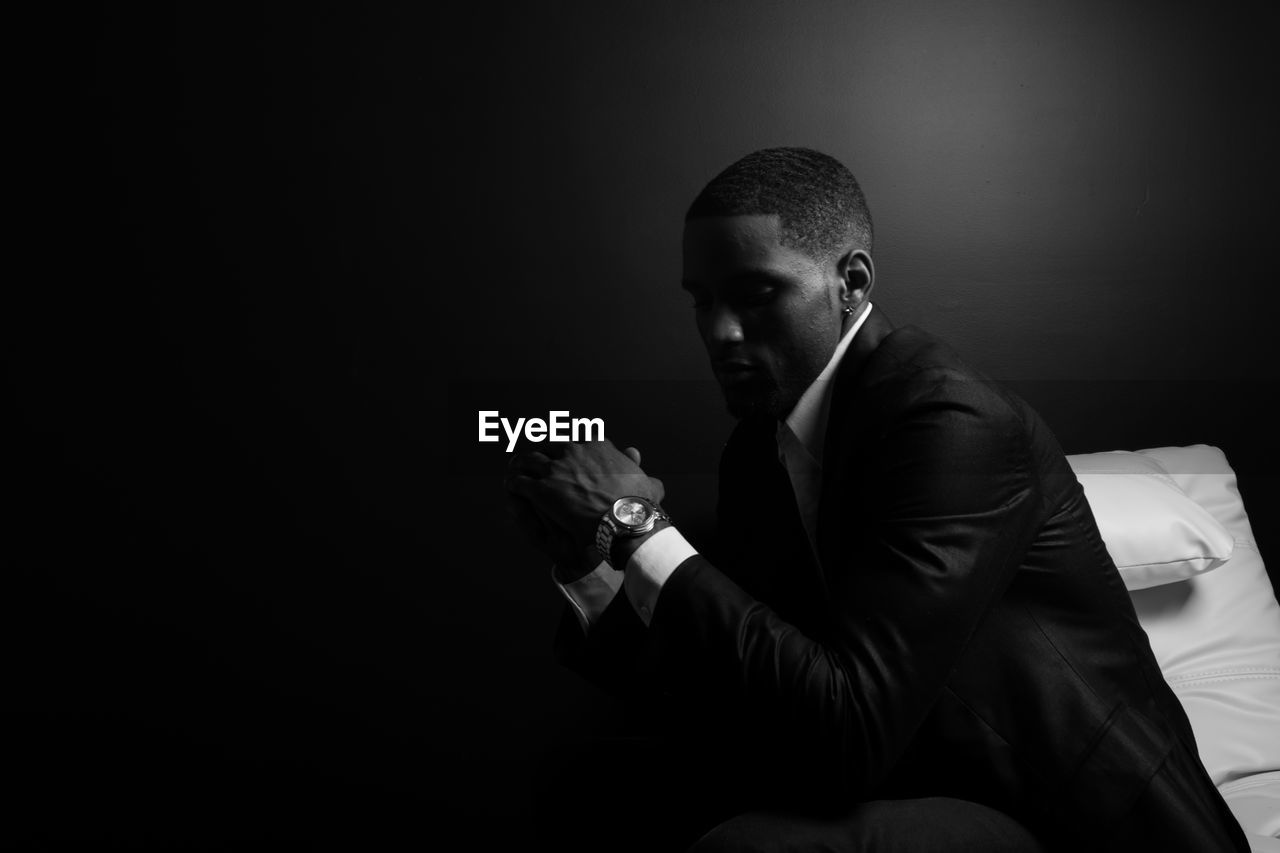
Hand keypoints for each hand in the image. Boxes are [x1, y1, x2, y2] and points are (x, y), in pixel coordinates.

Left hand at [506, 441, 664, 557]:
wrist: (624, 519)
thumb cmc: (639, 504)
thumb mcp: (647, 482)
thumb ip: (643, 471)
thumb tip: (645, 466)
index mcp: (596, 445)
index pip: (574, 439)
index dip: (565, 449)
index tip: (561, 456)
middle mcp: (573, 450)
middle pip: (547, 445)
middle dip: (539, 453)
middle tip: (532, 463)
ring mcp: (555, 468)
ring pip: (527, 459)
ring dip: (519, 465)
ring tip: (514, 472)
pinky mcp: (542, 489)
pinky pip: (518, 481)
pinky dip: (512, 484)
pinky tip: (511, 489)